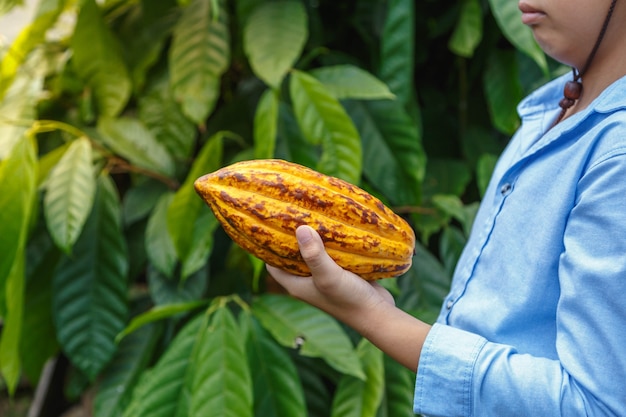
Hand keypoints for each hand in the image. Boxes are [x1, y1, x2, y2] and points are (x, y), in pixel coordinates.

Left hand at [266, 225, 394, 322]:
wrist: (377, 314)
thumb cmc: (348, 300)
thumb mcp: (328, 276)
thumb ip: (314, 254)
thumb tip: (300, 228)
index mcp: (296, 284)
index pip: (272, 265)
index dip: (268, 247)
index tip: (271, 225)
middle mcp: (307, 280)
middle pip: (293, 255)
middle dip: (293, 237)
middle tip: (294, 213)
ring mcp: (324, 276)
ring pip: (314, 252)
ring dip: (315, 237)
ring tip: (313, 213)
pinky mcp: (341, 272)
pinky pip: (333, 253)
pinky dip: (333, 241)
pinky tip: (336, 224)